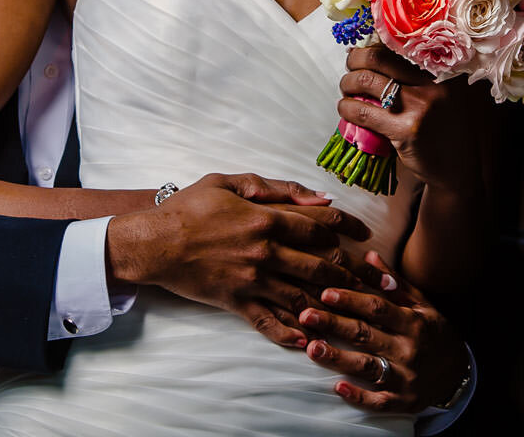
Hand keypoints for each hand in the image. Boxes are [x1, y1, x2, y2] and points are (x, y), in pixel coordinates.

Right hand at [105, 173, 386, 347]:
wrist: (153, 242)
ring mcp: (252, 280)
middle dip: (350, 273)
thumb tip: (315, 195)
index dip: (347, 229)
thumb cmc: (188, 207)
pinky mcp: (236, 301)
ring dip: (330, 305)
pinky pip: (269, 322)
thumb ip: (273, 187)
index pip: (319, 226)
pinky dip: (290, 333)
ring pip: (302, 297)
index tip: (364, 235)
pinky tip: (308, 340)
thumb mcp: (228, 182)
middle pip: (321, 266)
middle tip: (370, 278)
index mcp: (265, 219)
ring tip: (352, 310)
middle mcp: (265, 252)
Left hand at [298, 251, 468, 412]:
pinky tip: (337, 387)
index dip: (351, 300)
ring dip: (339, 359)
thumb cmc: (433, 332)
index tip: (325, 292)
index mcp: (413, 323)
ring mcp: (407, 378)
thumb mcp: (421, 305)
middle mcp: (409, 350)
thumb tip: (368, 255)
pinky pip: (379, 401)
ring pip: (368, 367)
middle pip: (366, 335)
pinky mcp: (403, 401)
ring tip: (312, 348)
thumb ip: (394, 283)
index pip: (377, 308)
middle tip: (305, 315)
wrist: (460, 373)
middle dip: (334, 324)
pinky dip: (359, 396)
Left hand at [337, 46, 486, 194]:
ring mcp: (421, 106)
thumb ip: (419, 75)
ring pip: (366, 81)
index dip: (373, 45)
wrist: (457, 170)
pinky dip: (346, 107)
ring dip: (347, 83)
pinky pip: (363, 111)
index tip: (360, 51)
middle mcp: (435, 83)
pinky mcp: (406, 129)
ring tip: (347, 90)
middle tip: (350, 68)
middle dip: (355, 60)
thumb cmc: (444, 129)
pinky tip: (346, 109)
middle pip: (378, 57)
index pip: (399, 46)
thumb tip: (374, 50)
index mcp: (444, 70)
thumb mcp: (442, 95)